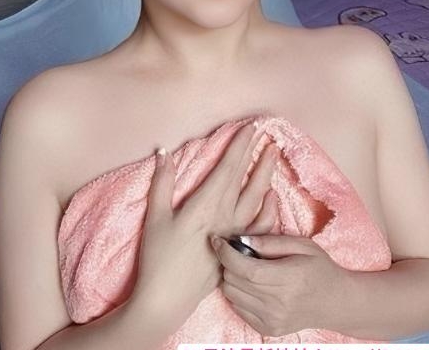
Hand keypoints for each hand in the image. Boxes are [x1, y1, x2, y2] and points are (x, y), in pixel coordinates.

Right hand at [131, 123, 277, 335]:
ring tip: (272, 156)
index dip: (238, 147)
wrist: (167, 300)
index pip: (226, 168)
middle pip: (244, 179)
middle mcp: (224, 217)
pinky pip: (260, 227)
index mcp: (204, 205)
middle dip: (254, 154)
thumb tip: (163, 152)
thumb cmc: (157, 258)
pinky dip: (268, 209)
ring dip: (265, 175)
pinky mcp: (238, 250)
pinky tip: (272, 197)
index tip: (249, 128)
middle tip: (265, 134)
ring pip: (256, 199)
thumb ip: (162, 183)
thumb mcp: (156, 217)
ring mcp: (235, 234)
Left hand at [211, 233, 347, 336]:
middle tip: (235, 250)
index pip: (246, 269)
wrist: (336, 302)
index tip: (217, 239)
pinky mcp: (268, 329)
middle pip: (234, 281)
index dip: (226, 253)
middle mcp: (278, 304)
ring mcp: (272, 319)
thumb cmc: (320, 268)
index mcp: (288, 279)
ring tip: (244, 267)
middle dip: (228, 261)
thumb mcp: (302, 245)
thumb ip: (271, 241)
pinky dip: (238, 293)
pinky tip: (251, 284)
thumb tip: (242, 239)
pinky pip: (238, 308)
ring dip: (231, 278)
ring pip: (232, 295)